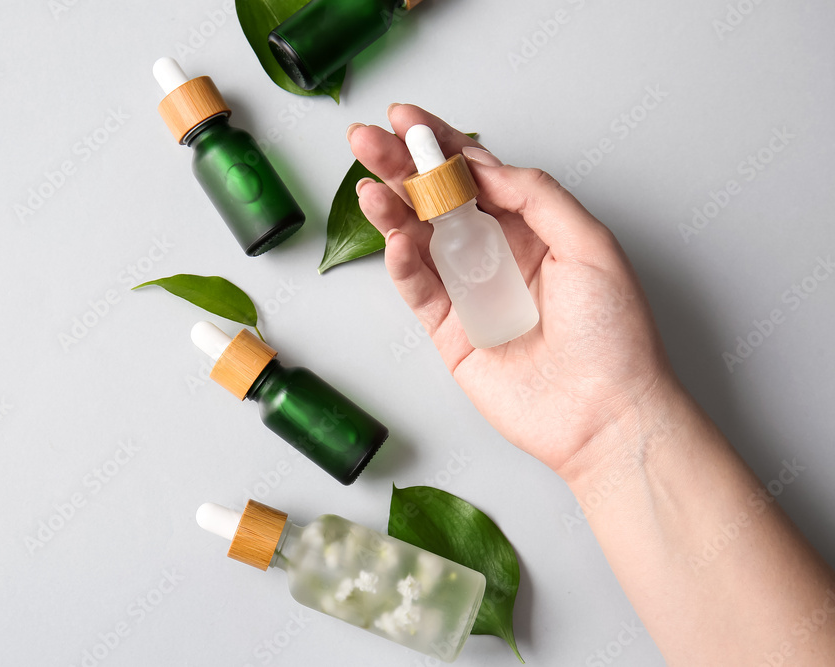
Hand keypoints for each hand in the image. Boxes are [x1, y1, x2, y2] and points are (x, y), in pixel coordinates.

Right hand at [348, 104, 680, 479]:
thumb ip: (537, 197)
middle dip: (400, 169)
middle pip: (437, 201)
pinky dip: (402, 264)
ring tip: (369, 186)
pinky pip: (418, 290)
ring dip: (391, 210)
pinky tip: (396, 239)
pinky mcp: (450, 333)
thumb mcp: (590, 244)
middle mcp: (495, 256)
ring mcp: (469, 293)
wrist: (605, 413)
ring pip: (418, 240)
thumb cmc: (613, 334)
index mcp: (531, 229)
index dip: (440, 145)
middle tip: (366, 140)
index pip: (476, 174)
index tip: (407, 120)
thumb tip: (486, 165)